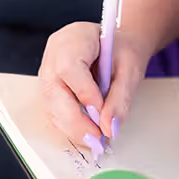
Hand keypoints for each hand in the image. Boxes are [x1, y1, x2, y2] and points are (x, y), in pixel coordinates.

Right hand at [38, 22, 150, 155]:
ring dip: (71, 127)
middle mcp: (53, 54)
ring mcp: (47, 71)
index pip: (69, 67)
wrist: (116, 44)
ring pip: (50, 104)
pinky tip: (87, 133)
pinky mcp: (49, 87)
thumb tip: (109, 128)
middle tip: (98, 140)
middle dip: (75, 120)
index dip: (84, 94)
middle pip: (52, 90)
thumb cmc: (123, 50)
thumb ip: (121, 98)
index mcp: (73, 38)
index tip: (102, 116)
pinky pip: (53, 109)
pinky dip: (70, 125)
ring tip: (95, 140)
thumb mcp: (131, 69)